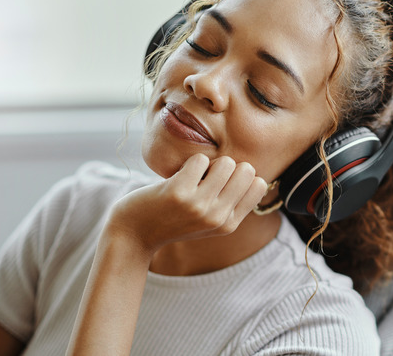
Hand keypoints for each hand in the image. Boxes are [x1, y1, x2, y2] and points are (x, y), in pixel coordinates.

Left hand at [105, 153, 267, 255]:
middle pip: (246, 170)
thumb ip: (231, 202)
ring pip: (226, 162)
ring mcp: (199, 206)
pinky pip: (200, 159)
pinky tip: (178, 178)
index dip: (241, 176)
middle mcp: (218, 218)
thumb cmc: (172, 219)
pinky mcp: (179, 193)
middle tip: (205, 178)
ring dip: (209, 163)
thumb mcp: (208, 221)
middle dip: (227, 167)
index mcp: (229, 224)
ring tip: (193, 177)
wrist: (133, 234)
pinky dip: (190, 162)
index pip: (259, 184)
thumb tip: (252, 173)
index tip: (221, 184)